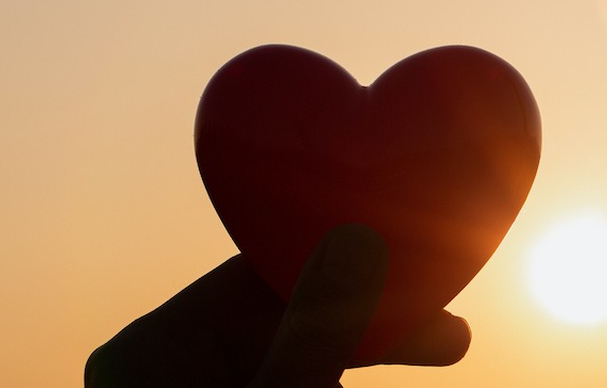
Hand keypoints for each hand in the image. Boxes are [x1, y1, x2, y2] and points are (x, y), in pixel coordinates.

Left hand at [86, 224, 470, 387]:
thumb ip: (313, 334)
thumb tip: (358, 235)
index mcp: (152, 350)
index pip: (263, 270)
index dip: (347, 250)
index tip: (419, 248)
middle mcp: (176, 363)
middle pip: (295, 308)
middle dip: (379, 310)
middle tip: (454, 329)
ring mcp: (208, 387)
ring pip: (307, 344)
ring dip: (378, 340)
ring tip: (452, 343)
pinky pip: (302, 371)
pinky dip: (348, 368)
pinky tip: (404, 348)